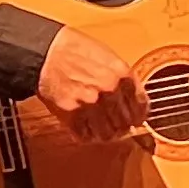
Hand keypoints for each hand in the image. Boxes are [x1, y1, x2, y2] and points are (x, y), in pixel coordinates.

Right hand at [35, 25, 144, 142]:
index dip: (137, 116)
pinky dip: (85, 134)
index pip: (141, 107)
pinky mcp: (72, 115)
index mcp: (123, 74)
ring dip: (103, 132)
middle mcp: (110, 90)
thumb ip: (123, 79)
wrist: (47, 52)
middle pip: (125, 123)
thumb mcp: (109, 58)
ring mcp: (91, 104)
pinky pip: (85, 136)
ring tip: (97, 126)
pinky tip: (82, 126)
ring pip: (107, 134)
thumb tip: (133, 101)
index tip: (134, 120)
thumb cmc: (76, 51)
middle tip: (112, 123)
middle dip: (120, 125)